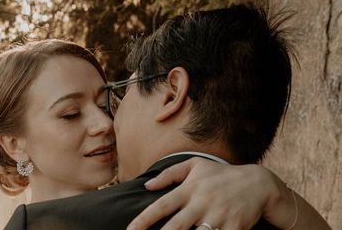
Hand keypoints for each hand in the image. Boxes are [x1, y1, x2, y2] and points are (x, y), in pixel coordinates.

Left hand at [126, 157, 277, 229]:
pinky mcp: (235, 227)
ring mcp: (218, 216)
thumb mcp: (195, 165)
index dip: (145, 218)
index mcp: (189, 189)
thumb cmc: (220, 175)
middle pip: (176, 225)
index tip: (131, 229)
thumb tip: (147, 185)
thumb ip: (169, 174)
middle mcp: (201, 203)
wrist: (258, 183)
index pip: (162, 205)